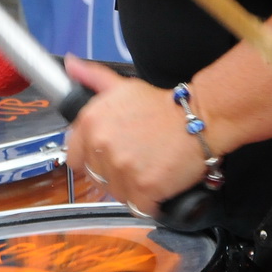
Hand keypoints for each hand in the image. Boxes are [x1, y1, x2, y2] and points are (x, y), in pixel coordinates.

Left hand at [64, 57, 204, 215]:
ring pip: (116, 194)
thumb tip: (71, 65)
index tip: (108, 157)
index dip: (92, 160)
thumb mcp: (123, 86)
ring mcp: (122, 167)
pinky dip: (149, 201)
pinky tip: (158, 184)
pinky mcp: (143, 187)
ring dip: (131, 188)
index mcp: (91, 121)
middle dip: (113, 174)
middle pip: (97, 178)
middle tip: (136, 160)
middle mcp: (101, 144)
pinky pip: (138, 206)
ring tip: (148, 170)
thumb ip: (93, 77)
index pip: (74, 158)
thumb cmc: (163, 106)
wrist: (200, 118)